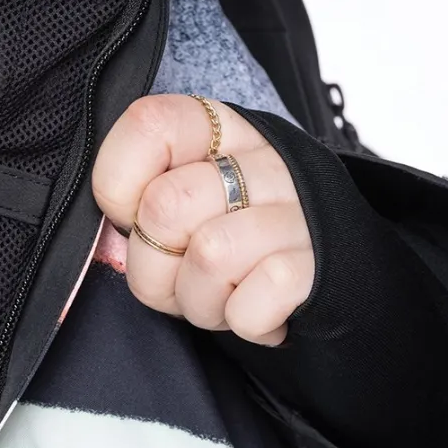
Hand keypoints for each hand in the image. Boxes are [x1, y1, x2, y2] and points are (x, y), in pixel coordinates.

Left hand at [91, 95, 314, 346]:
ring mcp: (299, 213)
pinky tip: (259, 308)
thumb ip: (145, 202)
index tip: (132, 216)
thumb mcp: (192, 204)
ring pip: (208, 257)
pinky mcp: (318, 269)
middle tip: (181, 274)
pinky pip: (248, 307)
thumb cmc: (241, 240)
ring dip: (199, 301)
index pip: (149, 125)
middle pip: (166, 205)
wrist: (336, 277)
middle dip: (154, 265)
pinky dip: (243, 323)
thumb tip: (110, 243)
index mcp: (222, 132)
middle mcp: (266, 162)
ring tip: (223, 294)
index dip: (119, 183)